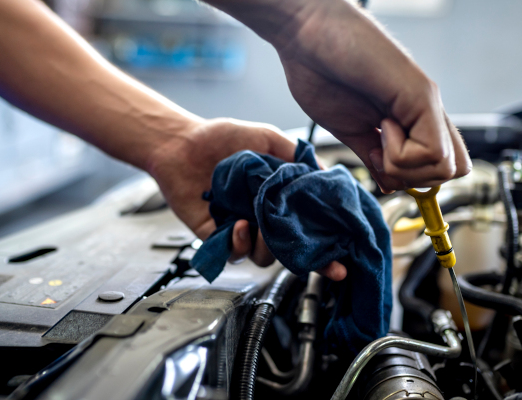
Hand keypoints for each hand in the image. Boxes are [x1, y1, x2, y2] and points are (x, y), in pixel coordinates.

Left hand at [146, 118, 346, 280]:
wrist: (181, 142)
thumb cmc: (221, 138)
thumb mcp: (267, 138)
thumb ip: (296, 156)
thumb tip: (325, 173)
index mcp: (280, 199)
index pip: (308, 229)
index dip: (325, 248)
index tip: (340, 262)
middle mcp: (263, 218)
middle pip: (291, 250)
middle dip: (302, 256)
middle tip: (302, 243)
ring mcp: (240, 229)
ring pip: (264, 257)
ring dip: (268, 246)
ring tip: (260, 225)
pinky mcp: (216, 236)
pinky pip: (233, 253)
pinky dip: (239, 243)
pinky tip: (237, 223)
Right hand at [275, 0, 471, 191]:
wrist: (305, 33)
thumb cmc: (318, 69)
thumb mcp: (348, 129)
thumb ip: (372, 156)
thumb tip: (389, 184)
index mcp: (409, 118)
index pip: (441, 164)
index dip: (413, 178)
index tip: (379, 163)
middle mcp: (425, 110)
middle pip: (453, 170)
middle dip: (413, 178)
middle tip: (380, 152)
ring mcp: (426, 102)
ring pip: (446, 168)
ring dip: (405, 166)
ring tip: (379, 132)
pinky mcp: (421, 95)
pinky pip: (432, 152)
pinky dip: (401, 154)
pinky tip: (381, 125)